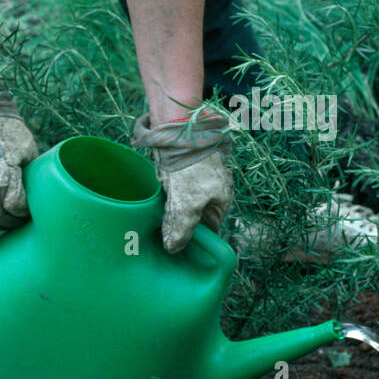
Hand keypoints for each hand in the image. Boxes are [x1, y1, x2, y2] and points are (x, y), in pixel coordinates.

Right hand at [0, 92, 38, 265]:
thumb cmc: (6, 136)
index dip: (25, 211)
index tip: (29, 208)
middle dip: (13, 220)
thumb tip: (52, 195)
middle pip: (1, 218)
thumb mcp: (27, 149)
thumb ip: (33, 175)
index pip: (17, 205)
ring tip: (3, 222)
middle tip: (19, 216)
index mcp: (3, 171)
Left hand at [131, 109, 233, 252]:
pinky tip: (157, 199)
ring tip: (157, 221)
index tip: (179, 249)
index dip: (196, 240)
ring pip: (184, 203)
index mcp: (221, 200)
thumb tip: (174, 248)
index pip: (210, 229)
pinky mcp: (184, 169)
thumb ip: (181, 228)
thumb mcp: (187, 204)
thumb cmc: (190, 168)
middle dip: (181, 226)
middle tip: (163, 237)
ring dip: (172, 211)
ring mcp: (199, 178)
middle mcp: (213, 190)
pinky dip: (167, 195)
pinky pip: (175, 189)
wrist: (179, 128)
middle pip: (197, 216)